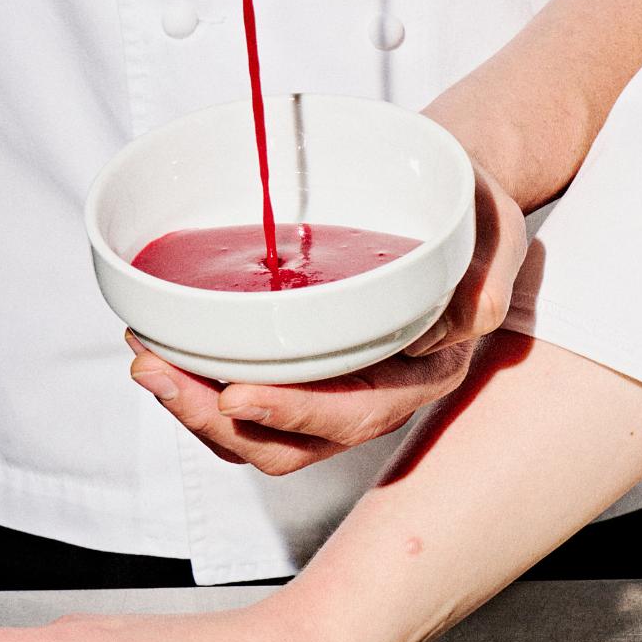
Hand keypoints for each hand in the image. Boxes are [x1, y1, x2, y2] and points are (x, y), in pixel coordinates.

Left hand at [128, 157, 527, 475]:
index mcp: (422, 375)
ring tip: (145, 361)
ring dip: (193, 409)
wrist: (448, 196)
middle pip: (286, 444)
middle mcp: (372, 396)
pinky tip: (161, 348)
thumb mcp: (496, 232)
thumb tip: (463, 321)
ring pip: (253, 434)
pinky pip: (241, 401)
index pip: (356, 415)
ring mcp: (330, 390)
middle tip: (154, 371)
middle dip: (213, 419)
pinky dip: (197, 384)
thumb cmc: (468, 210)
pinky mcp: (298, 371)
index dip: (293, 413)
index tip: (235, 395)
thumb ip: (486, 279)